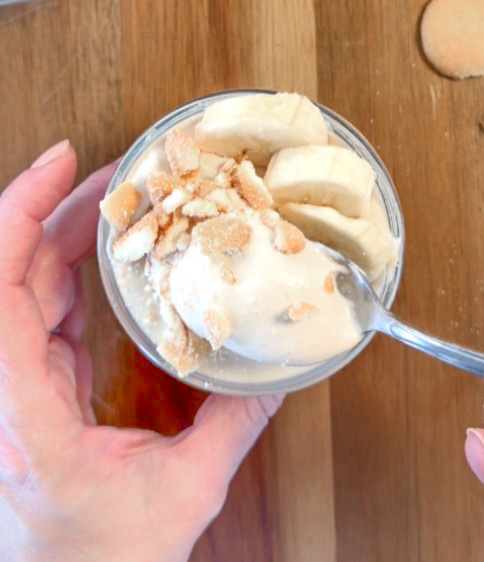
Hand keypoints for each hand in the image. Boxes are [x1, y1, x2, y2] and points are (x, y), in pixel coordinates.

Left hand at [0, 141, 282, 561]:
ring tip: (120, 201)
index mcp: (23, 413)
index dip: (21, 215)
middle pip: (16, 272)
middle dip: (61, 207)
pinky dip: (76, 272)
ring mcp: (15, 388)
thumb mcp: (180, 495)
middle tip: (116, 172)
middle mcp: (7, 392)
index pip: (2, 292)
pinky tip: (111, 257)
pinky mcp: (33, 389)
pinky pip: (45, 311)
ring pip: (28, 285)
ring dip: (68, 234)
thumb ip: (233, 426)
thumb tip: (278, 370)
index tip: (61, 165)